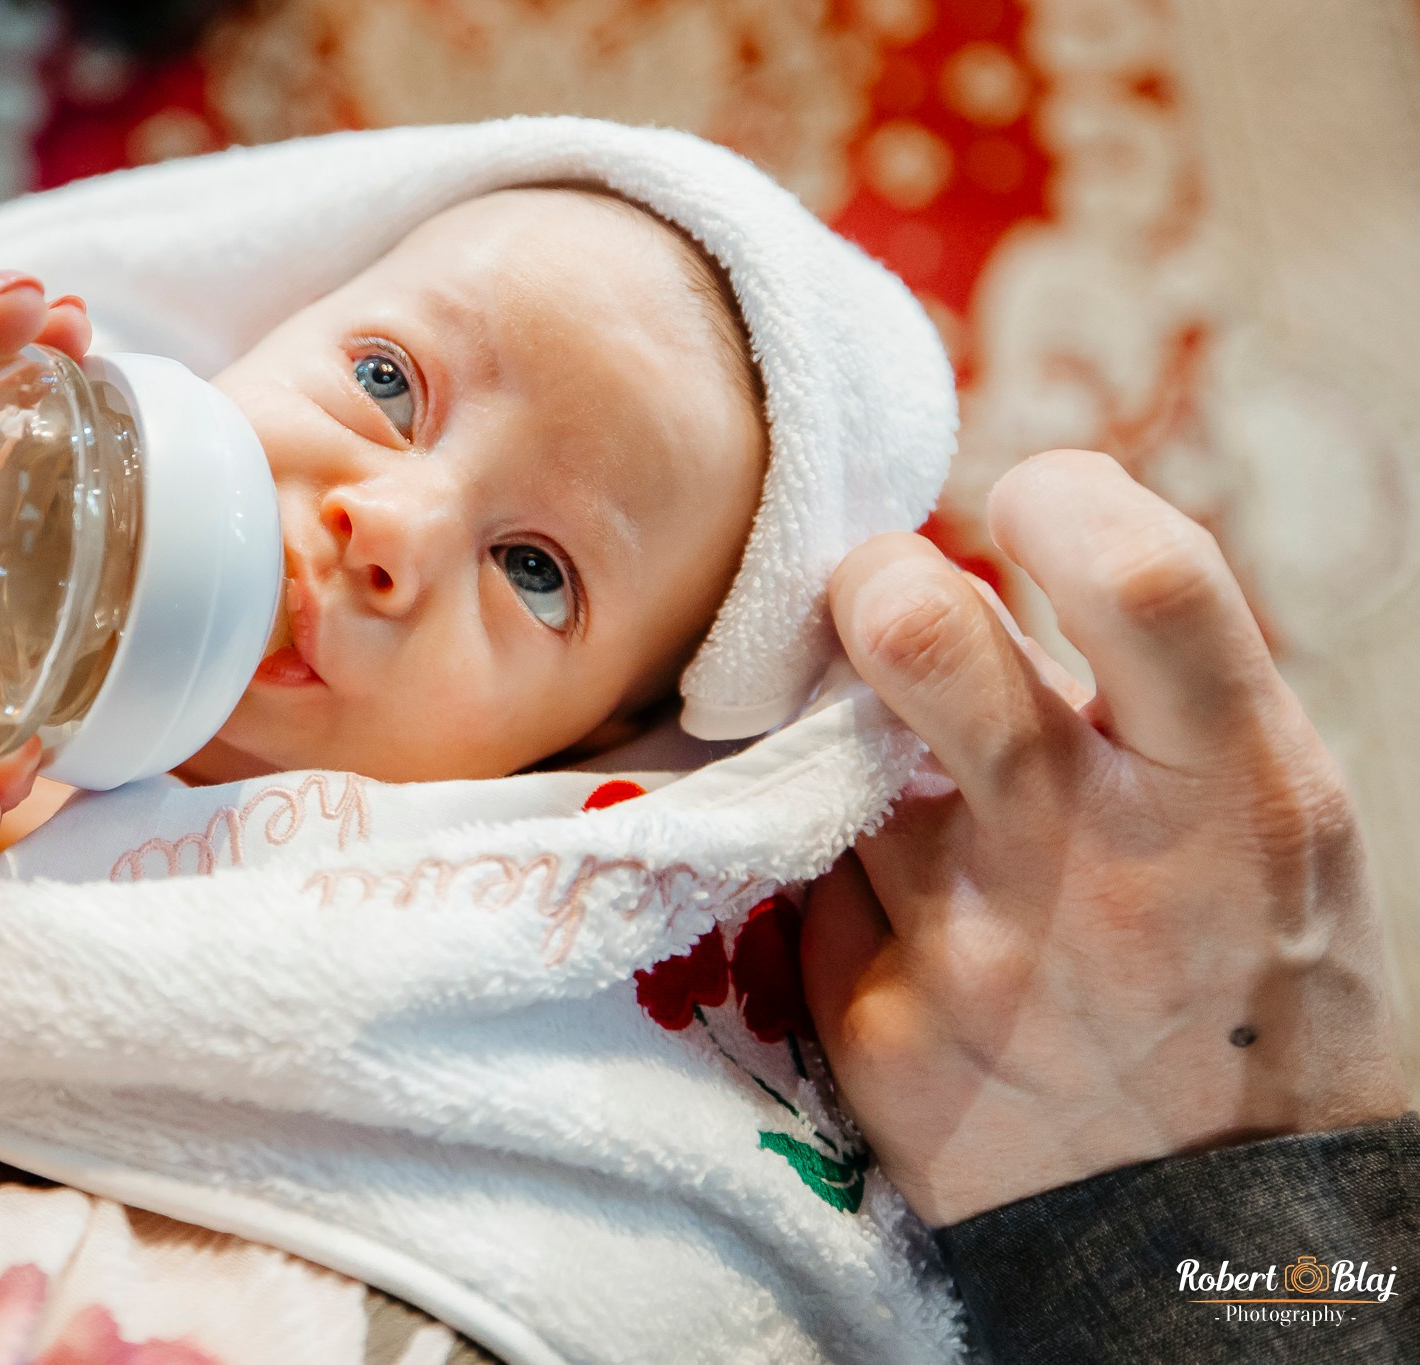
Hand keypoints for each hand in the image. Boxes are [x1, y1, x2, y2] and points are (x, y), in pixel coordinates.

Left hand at [802, 449, 1406, 1225]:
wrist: (1216, 1238)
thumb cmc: (1245, 980)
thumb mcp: (1271, 823)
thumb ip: (1149, 695)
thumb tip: (986, 566)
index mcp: (1235, 787)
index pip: (1142, 575)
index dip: (1060, 497)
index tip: (1026, 505)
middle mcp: (1098, 857)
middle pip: (918, 631)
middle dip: (874, 582)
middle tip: (882, 605)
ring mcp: (973, 947)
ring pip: (839, 755)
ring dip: (864, 756)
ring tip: (935, 819)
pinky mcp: (877, 1024)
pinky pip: (816, 880)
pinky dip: (850, 876)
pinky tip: (919, 930)